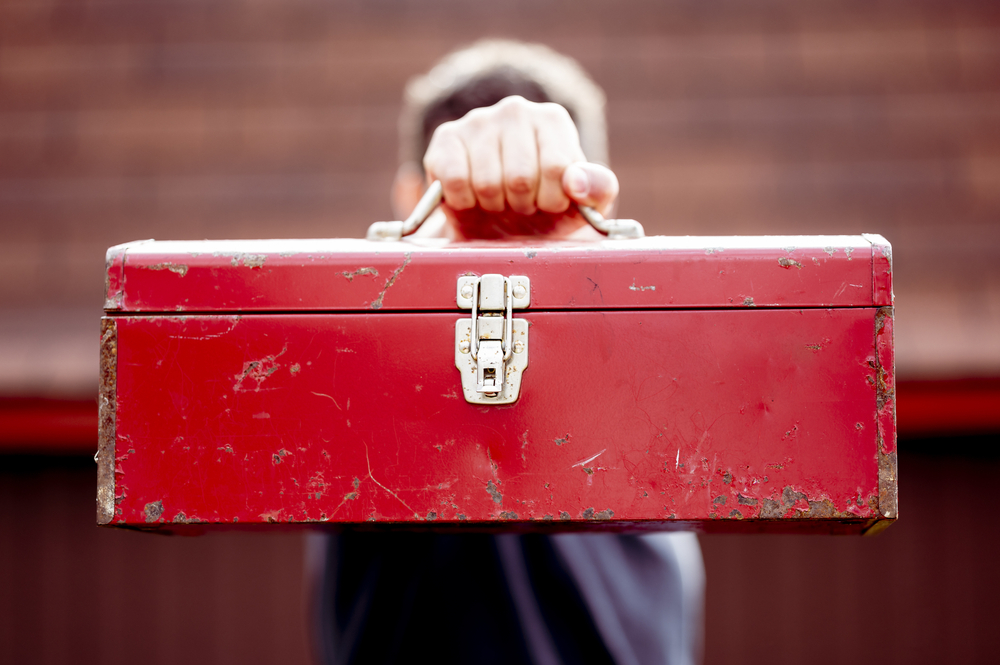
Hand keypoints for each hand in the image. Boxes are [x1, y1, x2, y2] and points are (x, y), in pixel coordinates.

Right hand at [421, 96, 617, 236]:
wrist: (499, 226)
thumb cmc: (546, 212)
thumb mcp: (585, 205)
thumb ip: (599, 189)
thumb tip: (576, 182)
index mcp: (553, 120)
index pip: (557, 169)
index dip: (552, 201)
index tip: (550, 203)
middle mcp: (516, 110)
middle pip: (520, 178)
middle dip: (522, 206)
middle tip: (521, 204)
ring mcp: (477, 120)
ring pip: (487, 183)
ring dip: (494, 206)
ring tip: (499, 200)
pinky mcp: (445, 139)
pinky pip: (455, 182)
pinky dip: (464, 203)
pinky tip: (472, 197)